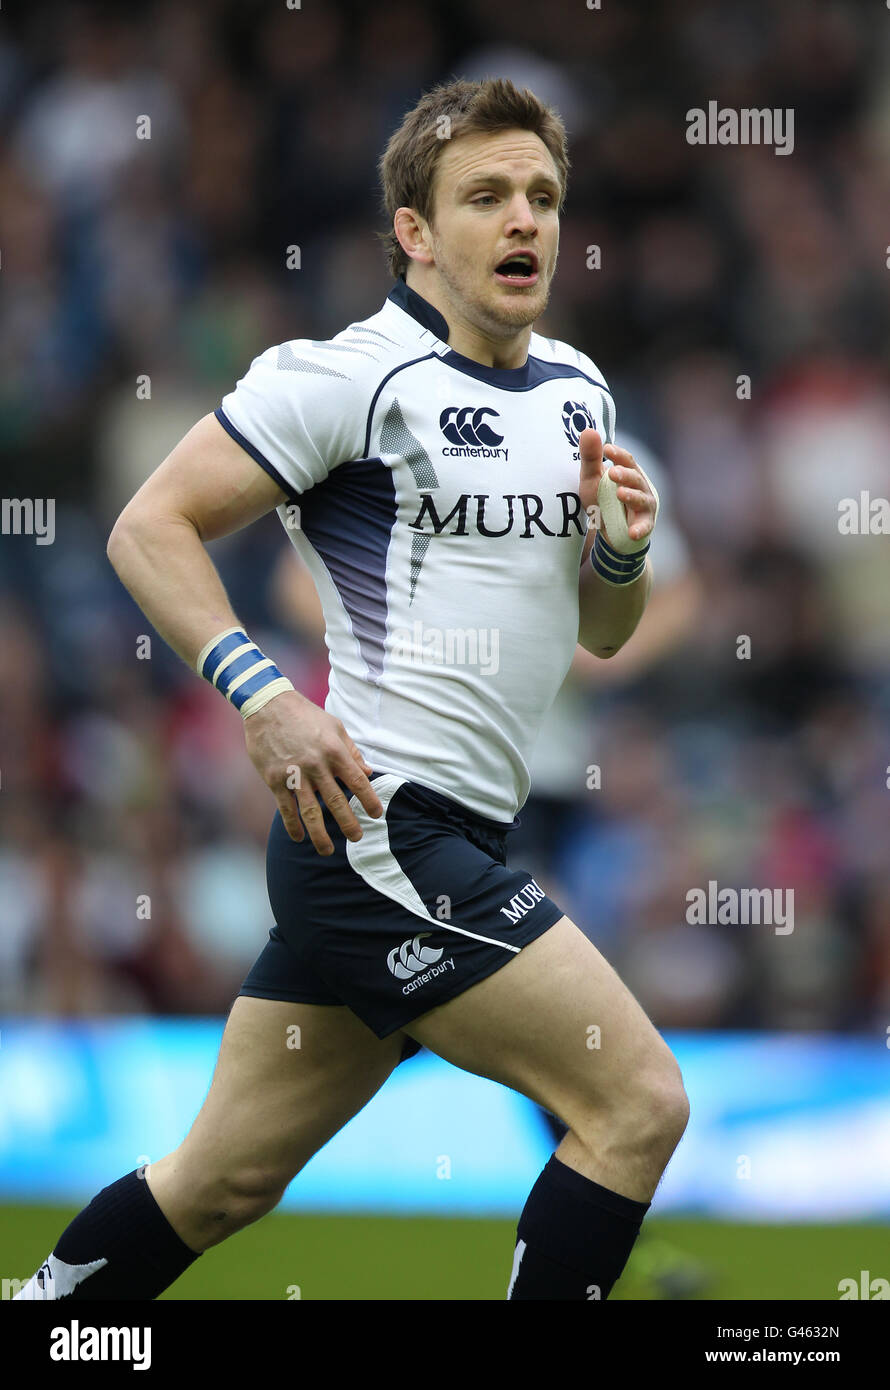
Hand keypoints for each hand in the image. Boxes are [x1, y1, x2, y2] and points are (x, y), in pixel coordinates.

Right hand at [243, 689, 382, 854]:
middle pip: (337, 802)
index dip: (369, 800)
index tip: (376, 815)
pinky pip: (285, 808)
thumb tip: (368, 773)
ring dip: (320, 834)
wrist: (268, 705)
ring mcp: (294, 774)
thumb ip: (351, 751)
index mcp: (335, 751)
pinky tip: (299, 838)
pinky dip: (292, 825)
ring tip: (328, 850)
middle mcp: (317, 765)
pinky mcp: (275, 779)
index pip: (357, 782)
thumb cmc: (305, 715)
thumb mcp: (335, 726)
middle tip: (357, 838)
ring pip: (310, 811)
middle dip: (348, 823)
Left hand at [578, 429, 657, 546]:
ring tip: (620, 493)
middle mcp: (640, 486)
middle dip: (625, 475)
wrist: (609, 531)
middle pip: (635, 478)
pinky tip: (632, 532)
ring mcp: (644, 505)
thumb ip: (590, 458)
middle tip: (613, 472)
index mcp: (629, 472)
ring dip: (632, 496)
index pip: (627, 460)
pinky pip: (644, 526)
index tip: (606, 449)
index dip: (618, 454)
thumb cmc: (602, 500)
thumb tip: (588, 430)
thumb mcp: (591, 479)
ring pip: (641, 499)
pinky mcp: (645, 525)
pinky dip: (639, 529)